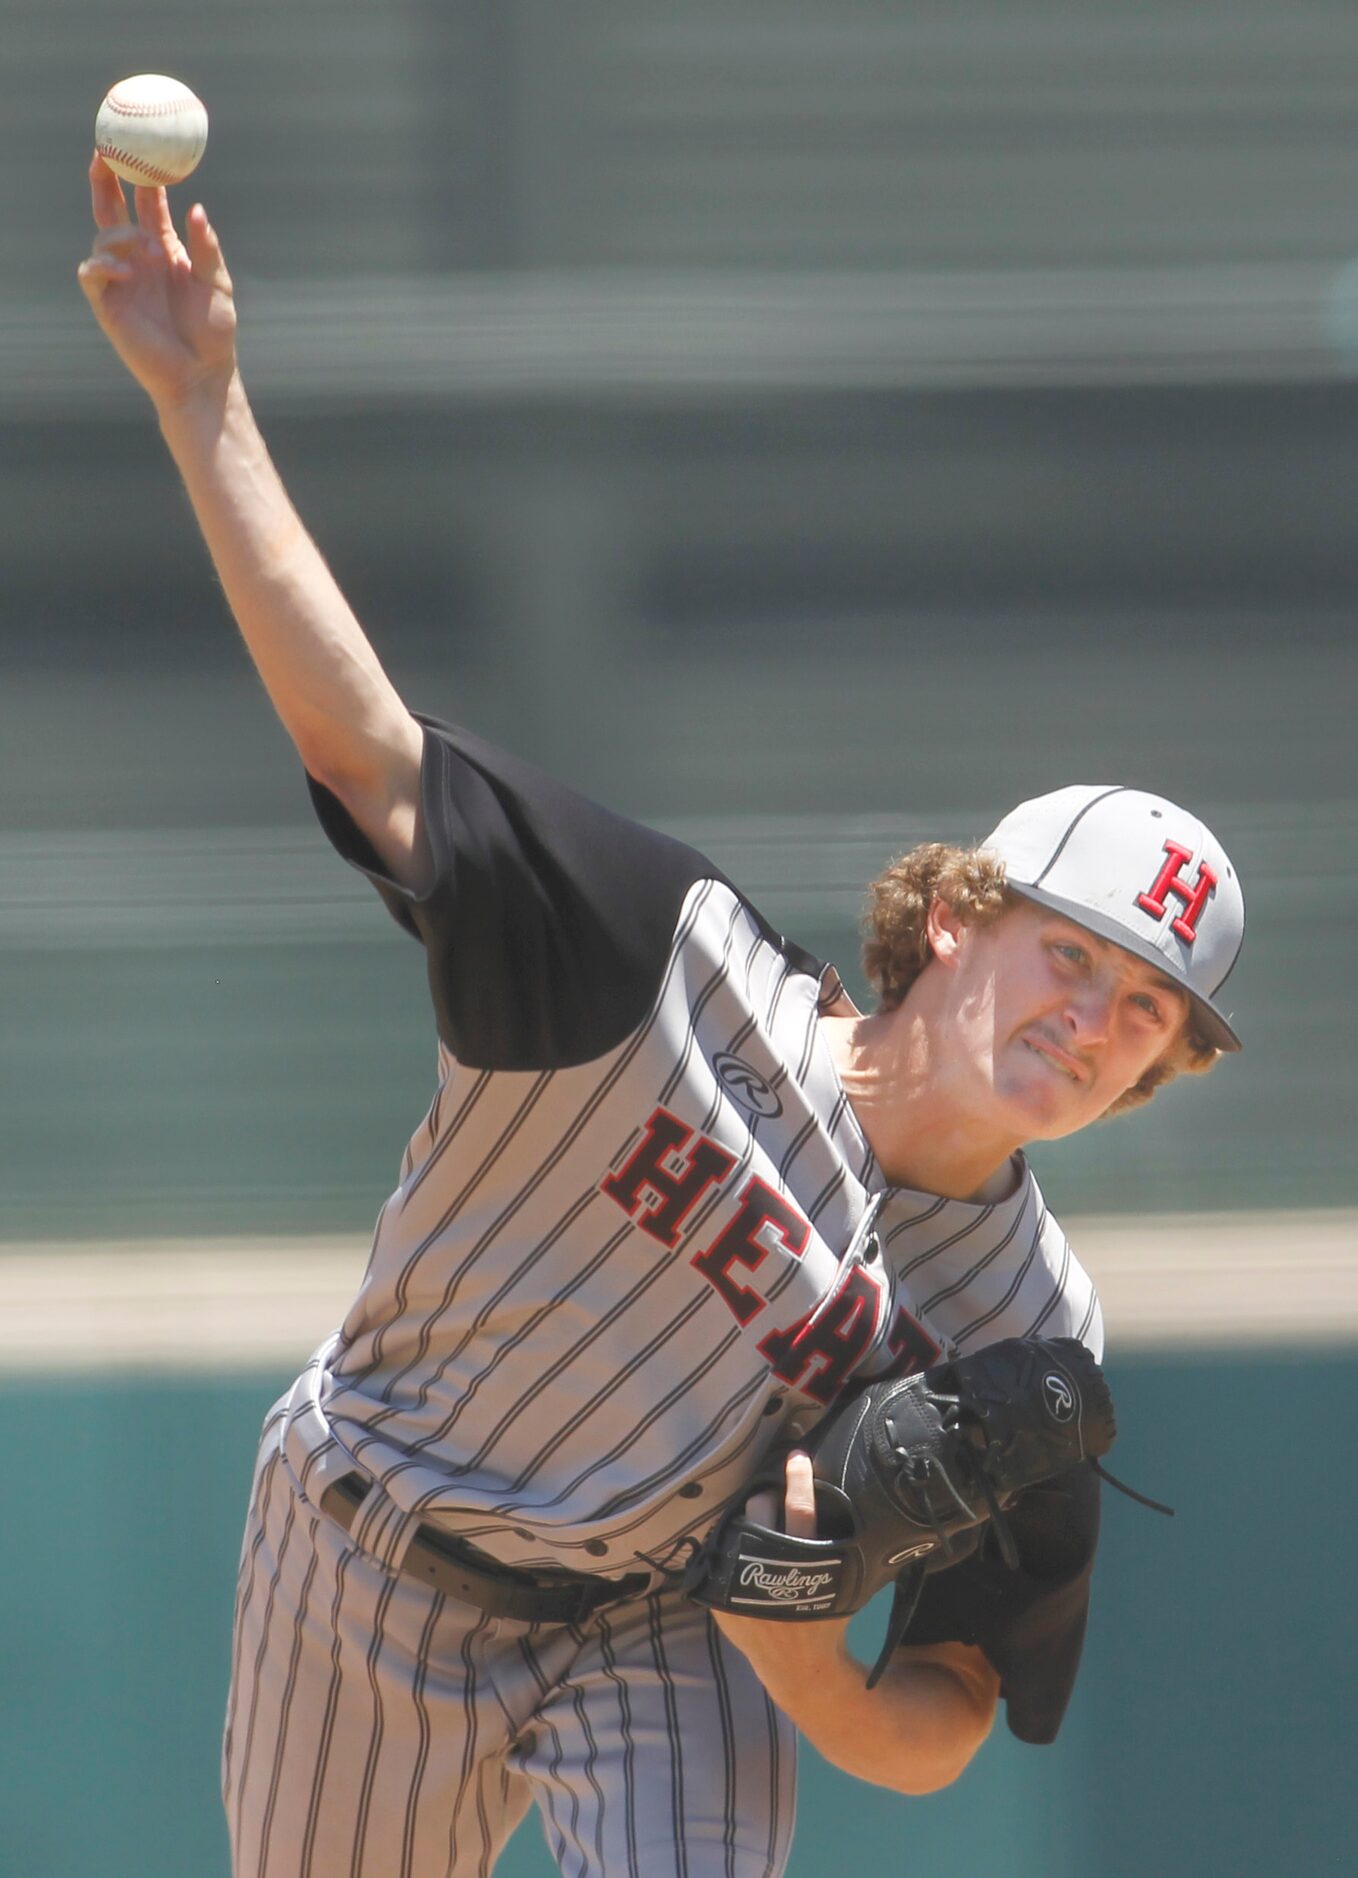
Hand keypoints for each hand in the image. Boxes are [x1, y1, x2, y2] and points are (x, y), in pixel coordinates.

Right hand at [77, 155, 236, 412]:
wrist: (203, 374)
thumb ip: (207, 247)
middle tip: (106, 151)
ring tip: (149, 250)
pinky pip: (91, 273)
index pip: (146, 201)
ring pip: (102, 236)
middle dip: (106, 177)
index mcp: (164, 247)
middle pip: (113, 206)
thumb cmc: (214, 332)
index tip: (140, 142)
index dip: (141, 172)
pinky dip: (103, 264)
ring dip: (121, 233)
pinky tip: (126, 270)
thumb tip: (196, 209)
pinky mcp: (108, 304)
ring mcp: (122, 279)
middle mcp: (138, 257)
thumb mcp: (218, 284)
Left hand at [710, 1451, 854, 1673]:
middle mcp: (768, 1577)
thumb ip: (840, 1547)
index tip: (797, 1456)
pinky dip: (730, 1545)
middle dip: (765, 1496)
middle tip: (773, 1495)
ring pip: (733, 1528)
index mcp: (805, 1569)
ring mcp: (738, 1590)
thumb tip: (849, 1495)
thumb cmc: (825, 1622)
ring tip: (757, 1523)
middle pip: (758, 1510)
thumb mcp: (842, 1585)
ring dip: (745, 1519)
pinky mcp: (718, 1601)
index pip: (800, 1511)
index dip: (798, 1479)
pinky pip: (719, 1554)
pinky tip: (741, 1549)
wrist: (797, 1672)